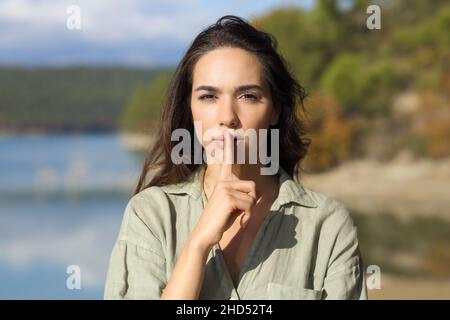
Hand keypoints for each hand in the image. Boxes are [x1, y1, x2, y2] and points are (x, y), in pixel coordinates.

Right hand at [190, 130, 256, 250]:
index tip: (228, 133)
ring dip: (249, 211)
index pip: (227, 161)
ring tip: (237, 218)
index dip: (228, 147)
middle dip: (251, 203)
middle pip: (252, 187)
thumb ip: (240, 196)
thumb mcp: (231, 206)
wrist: (204, 235)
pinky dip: (247, 216)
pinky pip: (249, 205)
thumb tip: (253, 192)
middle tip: (239, 214)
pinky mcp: (227, 198)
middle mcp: (223, 182)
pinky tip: (238, 222)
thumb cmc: (219, 221)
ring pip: (252, 197)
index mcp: (222, 182)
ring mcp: (224, 189)